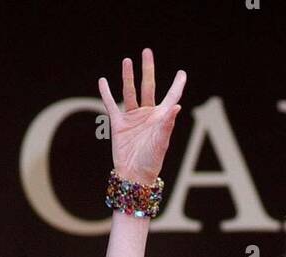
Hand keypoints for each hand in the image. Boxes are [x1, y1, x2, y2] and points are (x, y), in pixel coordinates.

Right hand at [98, 47, 186, 184]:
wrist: (133, 176)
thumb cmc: (151, 162)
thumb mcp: (161, 142)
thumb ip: (167, 123)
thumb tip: (177, 105)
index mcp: (160, 119)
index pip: (171, 97)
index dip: (177, 85)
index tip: (182, 73)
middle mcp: (147, 115)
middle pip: (148, 87)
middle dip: (148, 70)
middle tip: (147, 52)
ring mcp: (133, 118)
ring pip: (129, 92)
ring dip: (128, 76)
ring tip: (127, 60)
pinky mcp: (118, 124)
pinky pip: (111, 105)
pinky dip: (106, 93)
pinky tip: (103, 81)